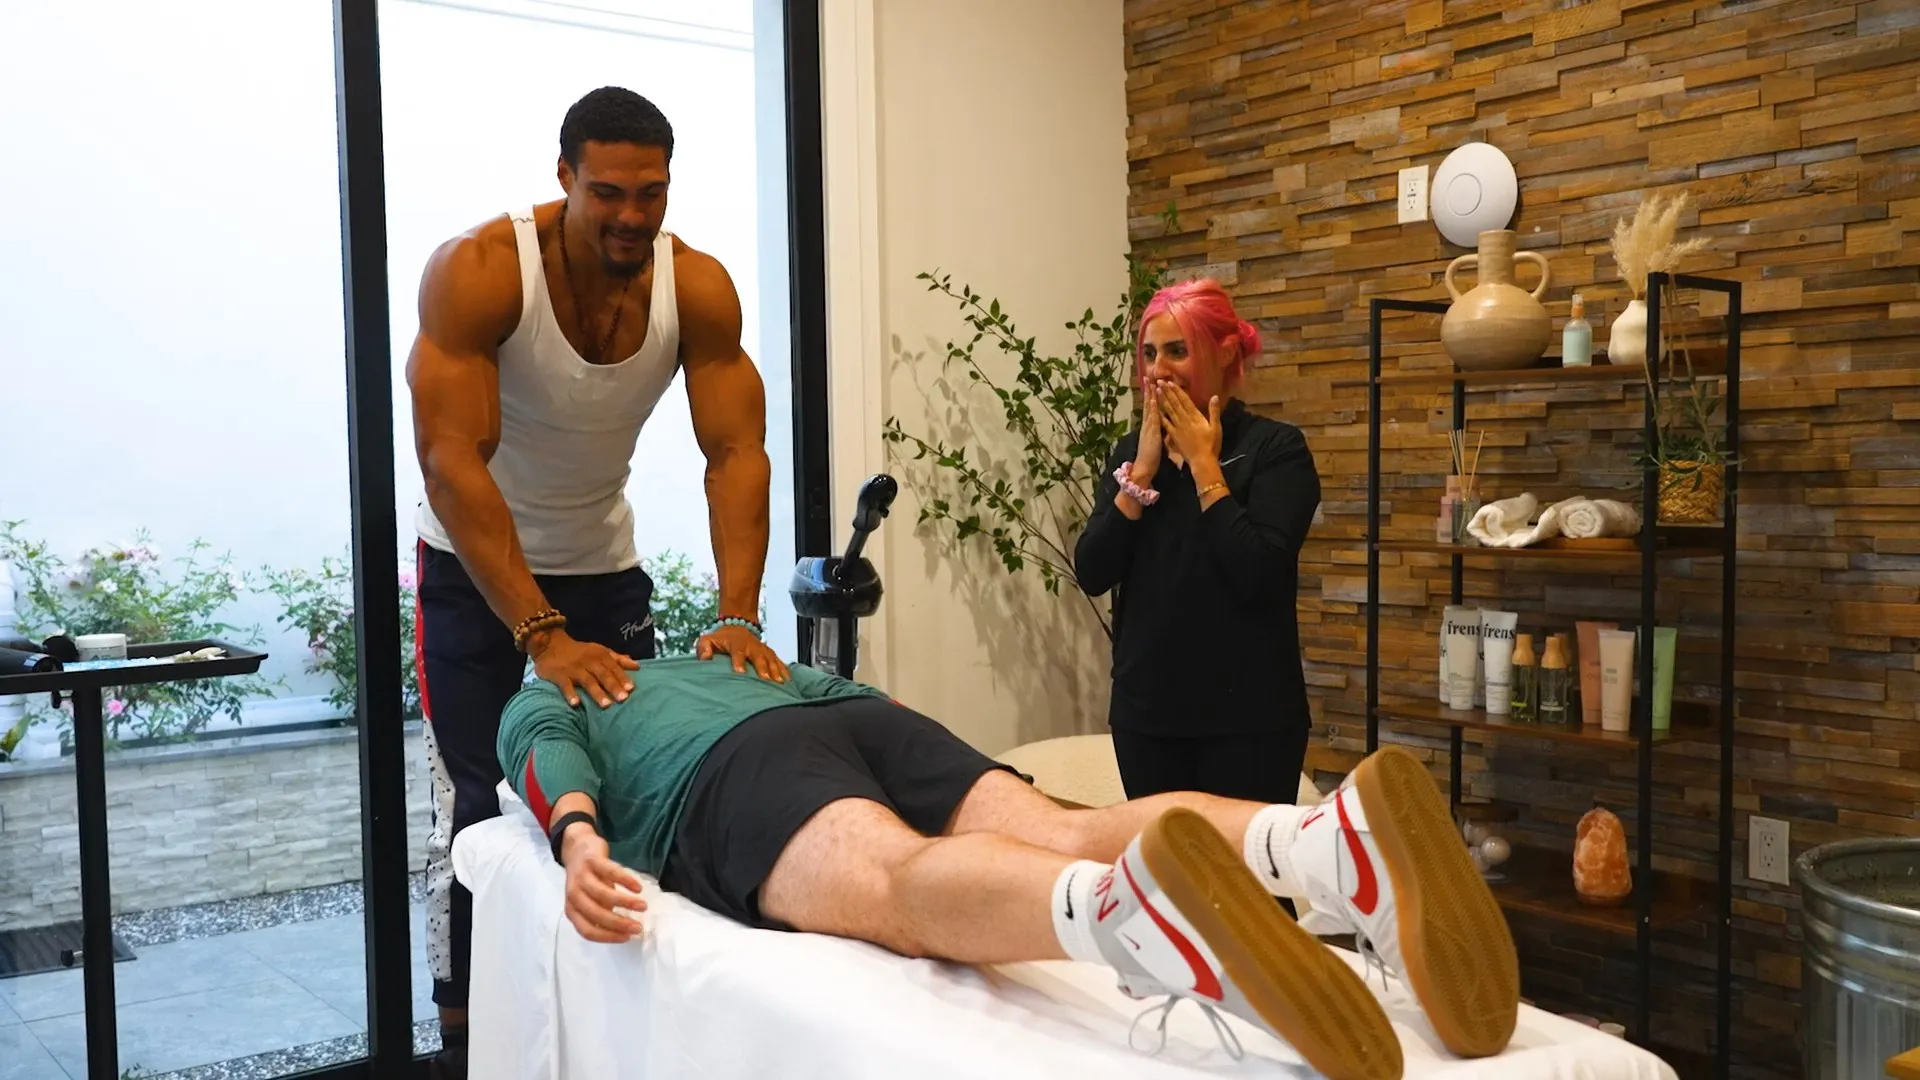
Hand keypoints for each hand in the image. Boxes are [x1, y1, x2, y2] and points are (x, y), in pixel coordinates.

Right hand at [530, 629, 638, 706]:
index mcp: (600, 656)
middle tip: (623, 699)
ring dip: (596, 692)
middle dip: (613, 686)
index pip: (614, 668)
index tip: (632, 689)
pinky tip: (575, 704)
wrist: (551, 644)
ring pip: (587, 681)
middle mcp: (588, 662)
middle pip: (603, 675)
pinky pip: (565, 685)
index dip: (622, 677)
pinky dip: (570, 694)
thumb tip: (637, 666)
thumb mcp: (600, 651)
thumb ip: (618, 659)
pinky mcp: (559, 675)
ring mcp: (573, 669)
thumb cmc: (580, 652)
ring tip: (606, 705)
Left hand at [561, 826, 647, 943]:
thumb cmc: (587, 880)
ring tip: (643, 906)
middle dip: (619, 923)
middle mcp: (573, 895)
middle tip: (638, 927)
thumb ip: (601, 913)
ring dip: (626, 902)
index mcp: (572, 909)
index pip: (587, 930)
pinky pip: (611, 872)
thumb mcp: (589, 900)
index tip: (627, 938)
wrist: (576, 848)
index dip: (608, 936)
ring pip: (603, 894)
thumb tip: (623, 929)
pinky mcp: (591, 860)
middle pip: (596, 914)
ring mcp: (581, 876)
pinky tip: (638, 888)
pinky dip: (626, 881)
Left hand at [698, 623, 788, 681]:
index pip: (738, 652)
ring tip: (780, 684)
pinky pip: (779, 662)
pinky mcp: (770, 653)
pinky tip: (788, 682)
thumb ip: (704, 648)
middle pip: (758, 657)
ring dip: (776, 671)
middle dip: (763, 669)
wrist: (736, 626)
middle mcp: (752, 646)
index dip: (739, 662)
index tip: (740, 673)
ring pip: (771, 660)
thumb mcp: (708, 639)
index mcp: (736, 643)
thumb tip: (704, 658)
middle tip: (766, 680)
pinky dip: (784, 671)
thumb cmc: (721, 638)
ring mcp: (763, 649)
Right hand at [1132, 376, 1164, 483]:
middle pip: (1148, 404)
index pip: (1151, 408)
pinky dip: (1153, 408)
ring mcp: (1148, 428)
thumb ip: (1160, 434)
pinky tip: (1154, 399)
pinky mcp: (1151, 433)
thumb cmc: (1151, 458)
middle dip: (1148, 391)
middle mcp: (1147, 425)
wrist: (1144, 468)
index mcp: (1149, 427)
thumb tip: (1166, 428)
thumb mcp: (1156, 443)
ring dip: (1150, 395)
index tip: (1152, 385)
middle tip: (1148, 377)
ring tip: (1150, 383)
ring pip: (1149, 408)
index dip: (1151, 396)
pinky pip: (1152, 418)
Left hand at [1159, 382, 1223, 468]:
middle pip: (1175, 403)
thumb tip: (1215, 396)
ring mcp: (1178, 428)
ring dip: (1162, 400)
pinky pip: (1166, 425)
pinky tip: (1156, 411)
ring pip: (1169, 411)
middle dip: (1167, 392)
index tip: (1170, 382)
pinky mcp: (1173, 436)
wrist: (1202, 461)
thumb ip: (1214, 411)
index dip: (1177, 391)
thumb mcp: (1216, 427)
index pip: (1184, 400)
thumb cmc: (1212, 445)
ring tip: (1156, 391)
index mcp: (1195, 417)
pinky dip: (1161, 417)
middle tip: (1159, 381)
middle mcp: (1184, 420)